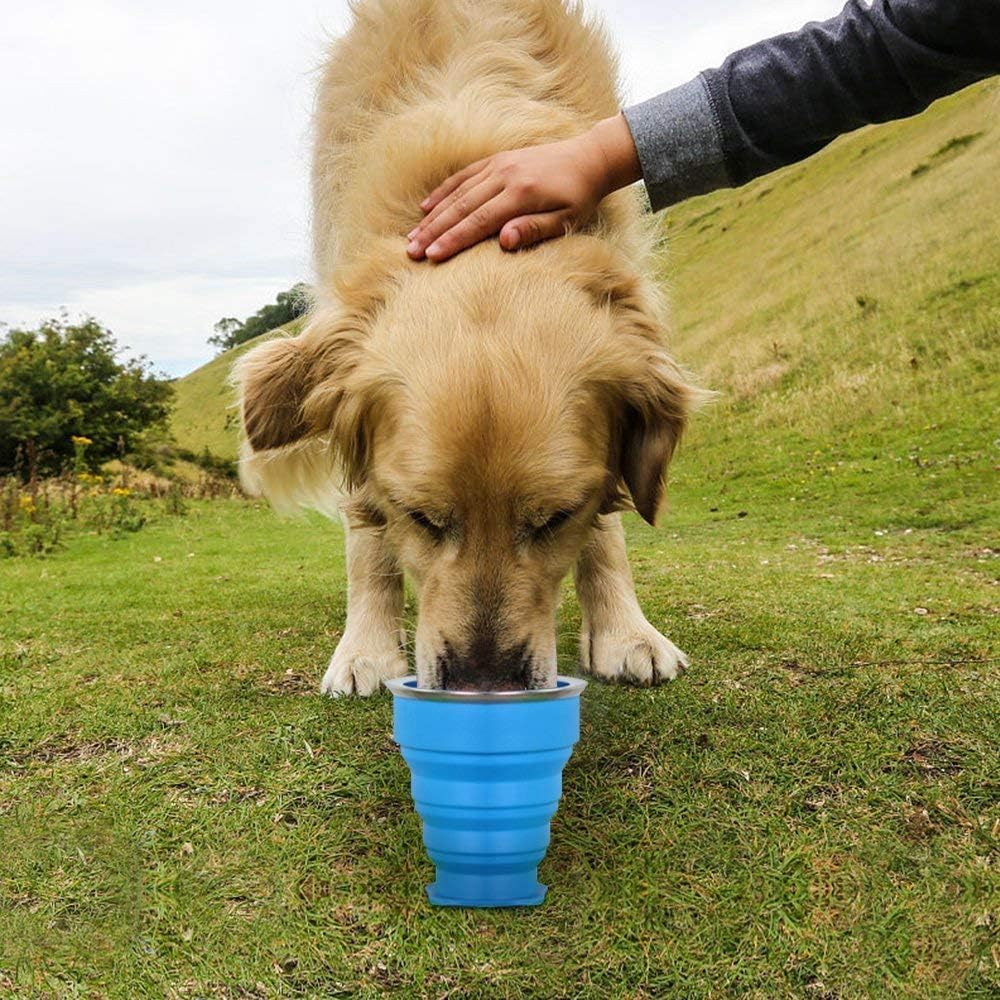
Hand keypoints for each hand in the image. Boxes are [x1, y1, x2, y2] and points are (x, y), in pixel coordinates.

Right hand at [406, 113, 641, 262]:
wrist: (589, 158)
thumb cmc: (579, 197)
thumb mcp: (566, 220)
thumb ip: (534, 229)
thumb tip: (504, 241)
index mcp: (521, 194)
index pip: (479, 221)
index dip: (453, 240)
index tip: (432, 256)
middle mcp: (505, 176)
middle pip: (461, 207)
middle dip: (434, 231)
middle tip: (411, 251)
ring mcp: (499, 165)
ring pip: (458, 192)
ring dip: (433, 215)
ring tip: (413, 235)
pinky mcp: (497, 160)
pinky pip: (464, 176)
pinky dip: (443, 191)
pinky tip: (427, 206)